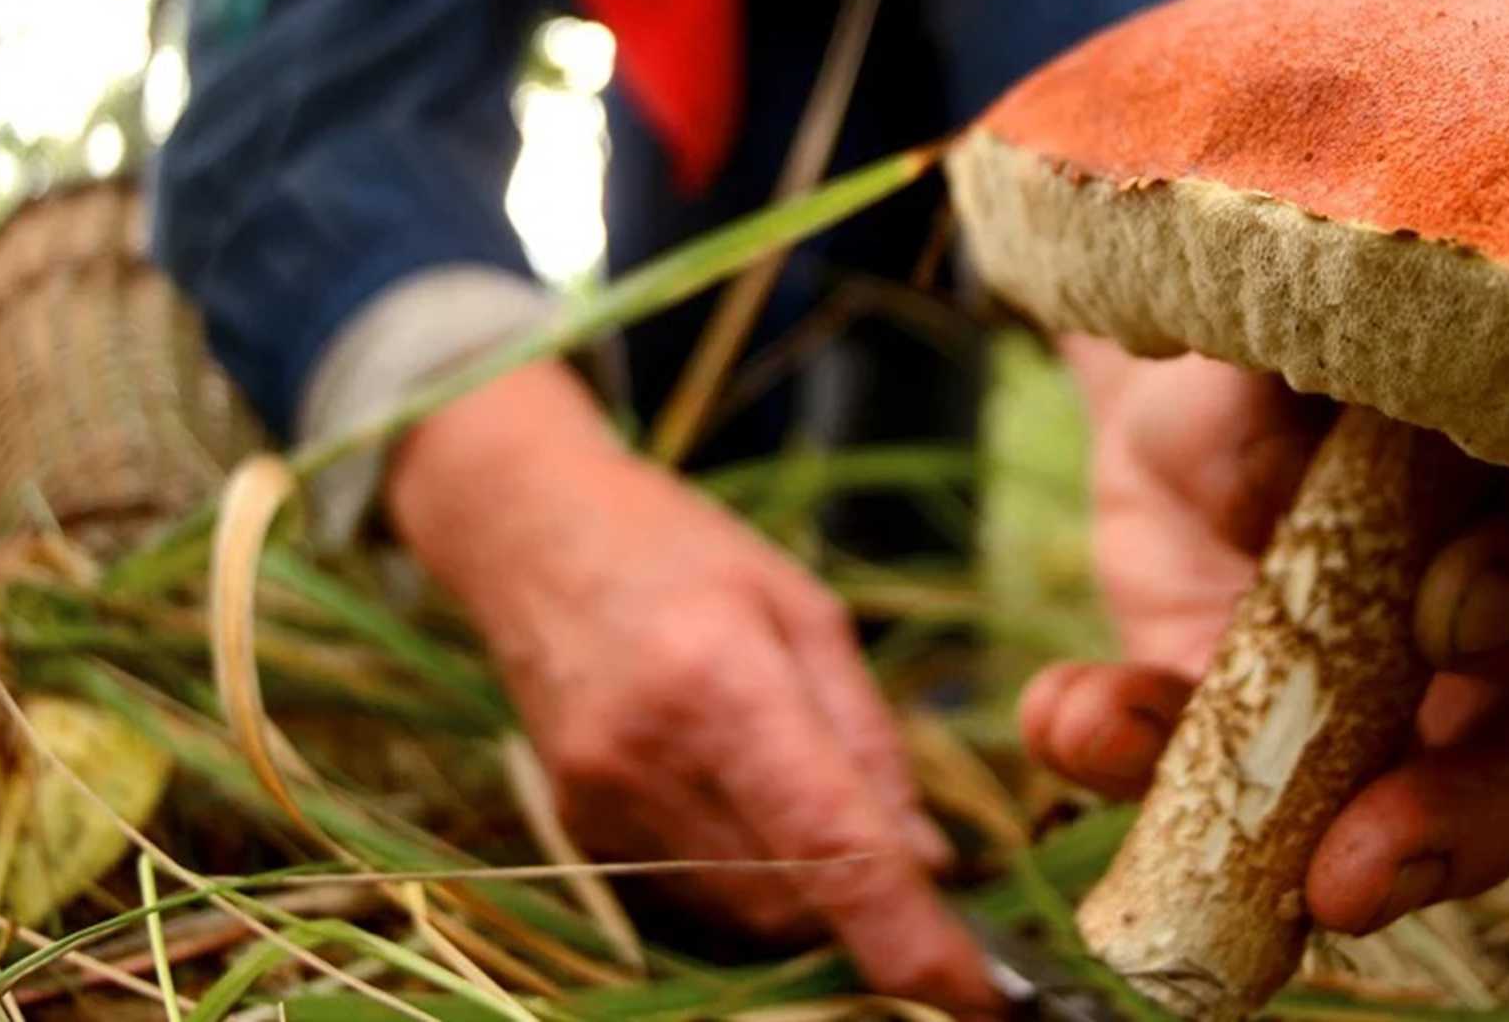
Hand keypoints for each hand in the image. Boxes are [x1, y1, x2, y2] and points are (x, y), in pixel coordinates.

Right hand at [385, 362, 998, 1012]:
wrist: (529, 532)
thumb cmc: (685, 550)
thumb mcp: (805, 611)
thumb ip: (868, 740)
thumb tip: (929, 863)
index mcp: (721, 682)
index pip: (829, 846)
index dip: (909, 937)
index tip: (980, 993)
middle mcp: (651, 758)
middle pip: (791, 901)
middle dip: (867, 907)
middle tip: (912, 861)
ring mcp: (600, 803)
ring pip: (743, 915)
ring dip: (807, 897)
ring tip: (816, 803)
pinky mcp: (576, 829)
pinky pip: (690, 895)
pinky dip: (746, 877)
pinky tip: (747, 802)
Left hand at [1024, 337, 1508, 932]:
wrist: (1182, 378)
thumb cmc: (1295, 331)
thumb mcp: (1320, 320)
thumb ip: (1361, 367)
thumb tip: (1355, 402)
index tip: (1454, 619)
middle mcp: (1495, 631)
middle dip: (1458, 818)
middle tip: (1360, 865)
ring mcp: (1382, 710)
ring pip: (1401, 813)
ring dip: (1320, 857)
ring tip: (1228, 877)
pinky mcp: (1261, 745)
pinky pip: (1203, 786)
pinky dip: (1123, 752)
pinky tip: (1072, 716)